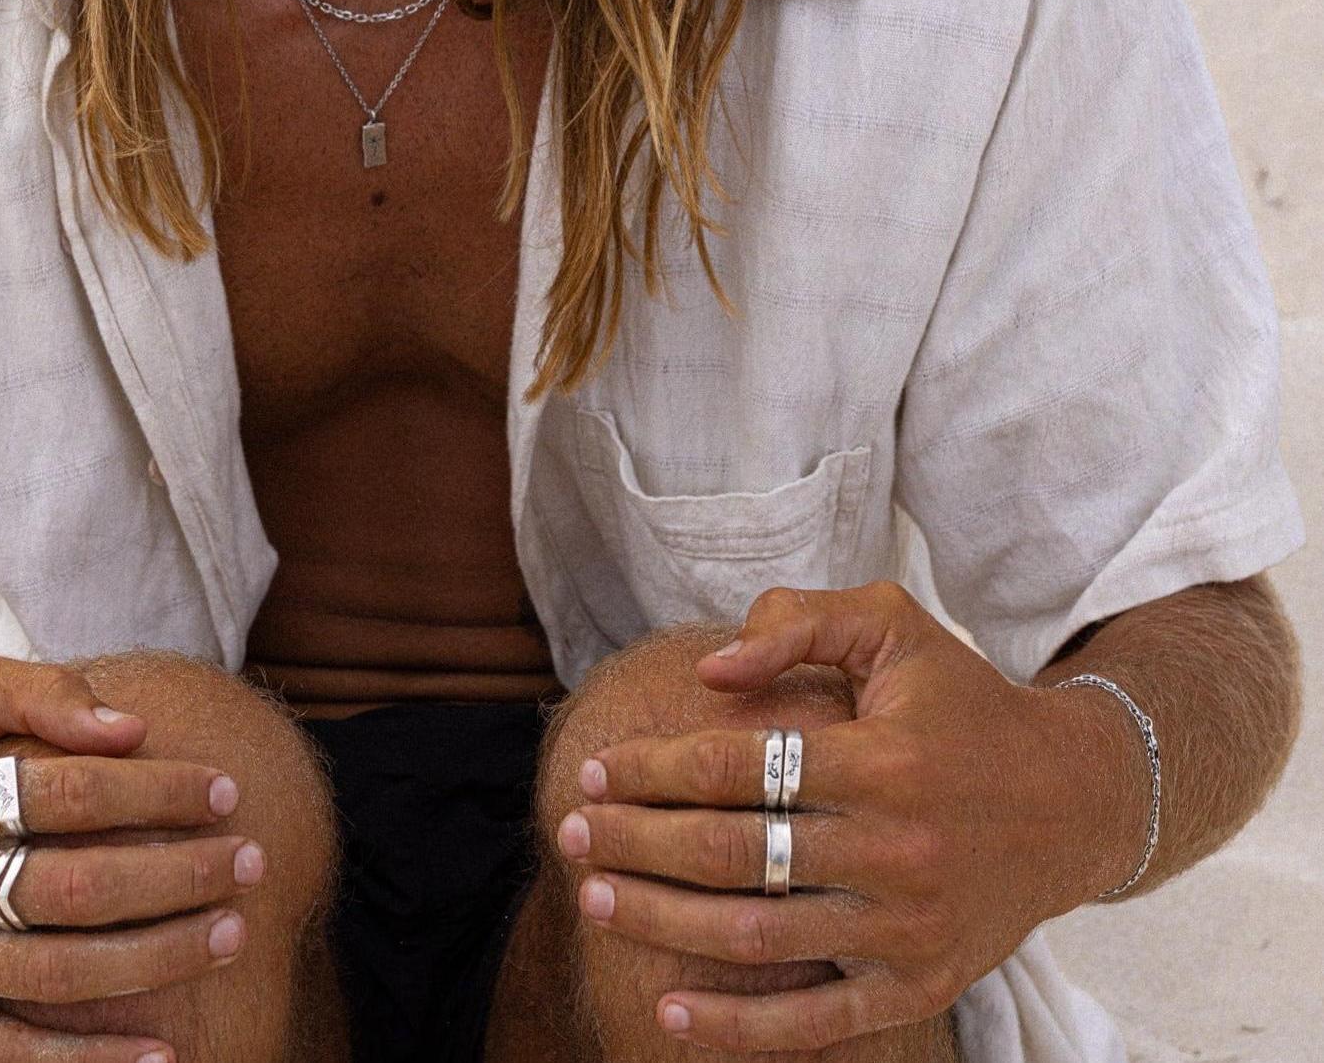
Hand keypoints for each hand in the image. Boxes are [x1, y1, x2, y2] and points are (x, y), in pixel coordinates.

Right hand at [0, 643, 262, 1062]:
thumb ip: (41, 689)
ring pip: (53, 974)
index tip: (223, 789)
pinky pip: (6, 1055)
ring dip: (156, 959)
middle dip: (175, 878)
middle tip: (252, 862)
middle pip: (69, 890)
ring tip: (232, 934)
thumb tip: (132, 728)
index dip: (152, 794)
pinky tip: (161, 1056)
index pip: (63, 794)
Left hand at [557, 580, 1117, 1052]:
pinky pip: (818, 1021)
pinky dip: (740, 1028)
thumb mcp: (893, 625)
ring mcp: (908, 927)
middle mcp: (895, 848)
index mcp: (880, 759)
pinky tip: (670, 1012)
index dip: (653, 768)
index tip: (597, 769)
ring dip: (659, 922)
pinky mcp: (920, 985)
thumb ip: (798, 623)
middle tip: (570, 830)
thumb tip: (709, 669)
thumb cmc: (963, 703)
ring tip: (591, 898)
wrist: (1076, 801)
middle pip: (731, 853)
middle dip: (634, 842)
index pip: (736, 766)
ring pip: (756, 935)